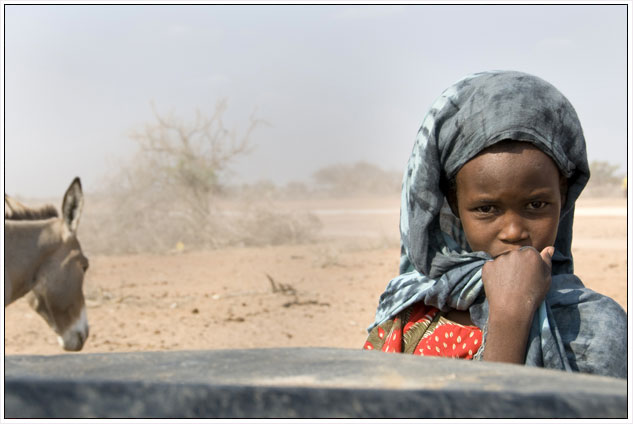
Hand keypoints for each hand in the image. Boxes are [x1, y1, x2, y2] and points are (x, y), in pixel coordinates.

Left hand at [481, 246, 553, 363]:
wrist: (512, 308)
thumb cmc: (533, 294)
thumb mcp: (546, 278)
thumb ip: (546, 260)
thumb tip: (550, 248)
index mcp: (530, 253)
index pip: (528, 253)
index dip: (528, 266)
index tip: (528, 277)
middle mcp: (514, 252)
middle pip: (515, 256)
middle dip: (516, 265)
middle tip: (518, 282)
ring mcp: (499, 259)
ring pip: (503, 261)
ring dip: (505, 269)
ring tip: (509, 285)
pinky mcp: (487, 266)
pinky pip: (491, 267)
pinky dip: (494, 274)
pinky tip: (499, 285)